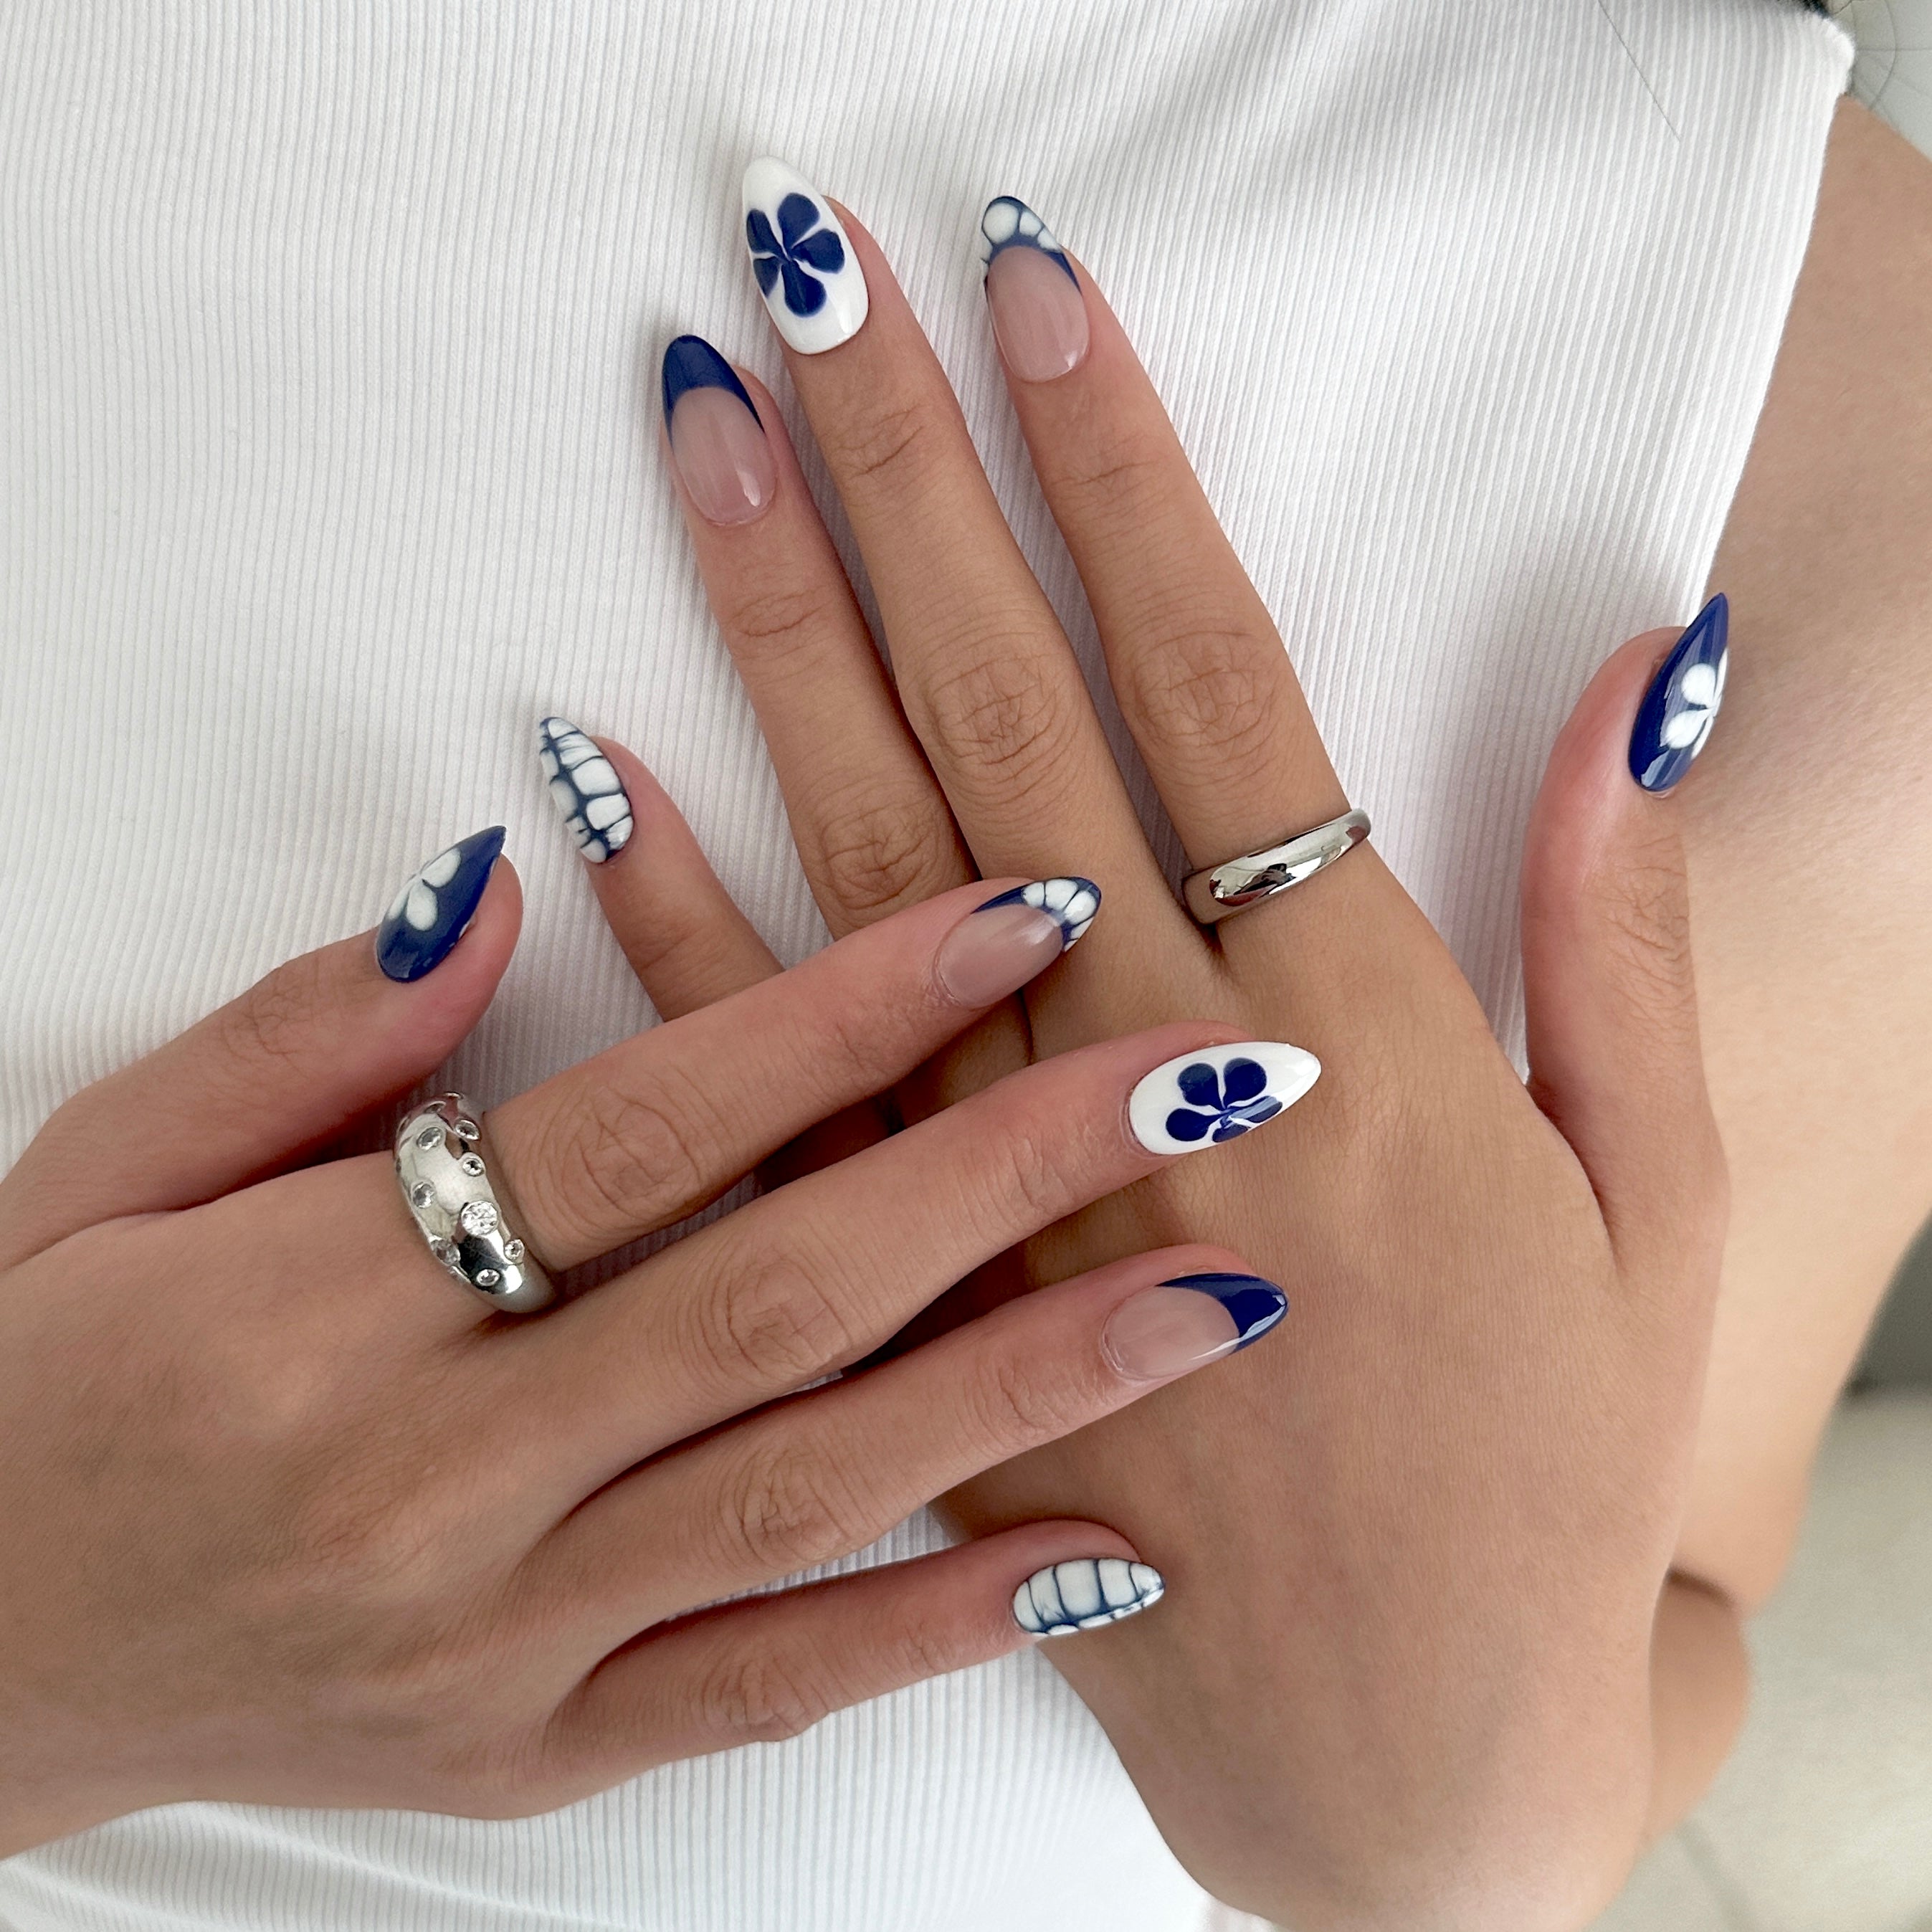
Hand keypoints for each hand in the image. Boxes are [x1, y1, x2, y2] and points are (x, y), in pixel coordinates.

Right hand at [0, 823, 1299, 1854]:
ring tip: (1222, 1293)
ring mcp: (494, 1644)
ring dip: (1035, 1385)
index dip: (849, 1009)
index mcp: (317, 1309)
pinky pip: (762, 1688)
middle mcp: (429, 1484)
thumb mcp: (100, 1163)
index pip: (645, 1126)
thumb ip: (309, 1032)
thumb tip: (497, 886)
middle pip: (776, 1295)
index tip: (1024, 910)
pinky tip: (1099, 1557)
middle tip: (1209, 1079)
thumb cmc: (28, 1379)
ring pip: (808, 1492)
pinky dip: (937, 1628)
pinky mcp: (531, 1754)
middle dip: (1011, 1173)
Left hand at [634, 175, 1733, 1925]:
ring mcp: (1000, 1193)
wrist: (1401, 1748)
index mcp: (1356, 1044)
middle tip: (811, 277)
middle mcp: (1156, 1089)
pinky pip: (759, 1092)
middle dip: (912, 479)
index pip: (1214, 689)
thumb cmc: (1544, 1459)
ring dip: (778, 631)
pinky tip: (584, 763)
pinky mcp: (902, 1300)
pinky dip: (670, 921)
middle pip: (1007, 720)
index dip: (1122, 478)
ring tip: (707, 431)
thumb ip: (1624, 930)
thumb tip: (1637, 674)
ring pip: (864, 863)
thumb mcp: (1655, 1203)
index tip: (1038, 302)